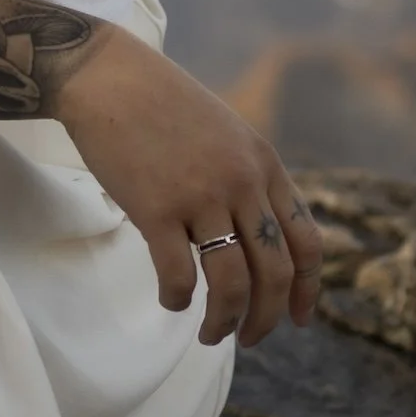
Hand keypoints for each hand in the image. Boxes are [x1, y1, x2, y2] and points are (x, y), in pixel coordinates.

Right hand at [55, 23, 322, 346]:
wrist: (107, 77)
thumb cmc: (161, 103)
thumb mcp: (226, 132)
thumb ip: (248, 177)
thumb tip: (256, 234)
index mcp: (265, 165)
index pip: (306, 241)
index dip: (308, 289)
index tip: (298, 319)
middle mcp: (242, 183)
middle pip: (275, 272)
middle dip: (267, 318)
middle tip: (250, 339)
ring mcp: (201, 197)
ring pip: (233, 284)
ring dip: (225, 321)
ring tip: (211, 335)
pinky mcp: (157, 209)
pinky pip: (179, 275)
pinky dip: (179, 299)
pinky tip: (171, 301)